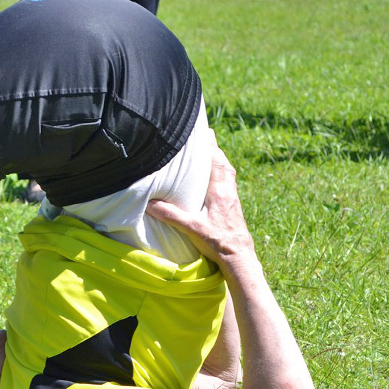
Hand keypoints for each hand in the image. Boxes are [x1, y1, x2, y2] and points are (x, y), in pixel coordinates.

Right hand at [146, 140, 255, 267]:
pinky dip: (222, 173)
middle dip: (214, 149)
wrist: (239, 257)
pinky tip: (216, 178)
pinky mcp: (234, 206)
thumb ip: (170, 214)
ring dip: (219, 160)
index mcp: (219, 191)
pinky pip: (229, 182)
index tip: (204, 131)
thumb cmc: (218, 242)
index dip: (210, 146)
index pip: (215, 161)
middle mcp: (229, 191)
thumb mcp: (191, 228)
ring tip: (211, 152)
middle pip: (223, 163)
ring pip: (228, 172)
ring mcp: (233, 198)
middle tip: (206, 136)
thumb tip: (149, 204)